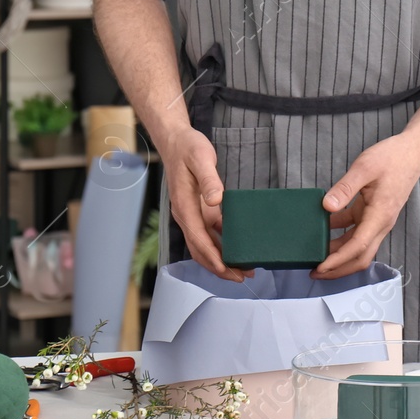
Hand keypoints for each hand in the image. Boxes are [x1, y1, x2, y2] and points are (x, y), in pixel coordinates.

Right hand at [158, 127, 243, 282]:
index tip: (227, 269)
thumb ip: (209, 179)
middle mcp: (186, 215)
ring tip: (243, 269)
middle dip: (219, 266)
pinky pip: (208, 234)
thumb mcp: (201, 158)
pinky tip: (237, 249)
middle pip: (200, 249)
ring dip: (221, 259)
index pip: (198, 239)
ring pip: (204, 245)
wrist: (176, 142)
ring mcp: (191, 215)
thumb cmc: (188, 148)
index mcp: (184, 206)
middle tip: (242, 277)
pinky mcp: (198, 211)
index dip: (213, 257)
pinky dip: (221, 246)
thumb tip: (216, 200)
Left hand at [314, 134, 419, 279]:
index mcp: (380, 215)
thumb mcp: (365, 167)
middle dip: (338, 268)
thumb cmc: (392, 158)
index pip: (357, 246)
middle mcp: (380, 223)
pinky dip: (340, 235)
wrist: (412, 152)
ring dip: (338, 254)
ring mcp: (377, 220)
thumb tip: (327, 207)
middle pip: (360, 256)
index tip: (320, 266)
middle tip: (315, 272)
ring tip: (315, 255)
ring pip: (358, 247)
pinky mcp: (373, 213)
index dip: (338, 260)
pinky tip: (323, 230)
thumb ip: (345, 188)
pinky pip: (356, 231)